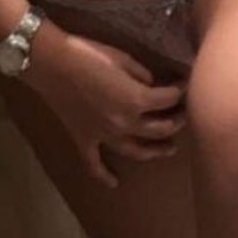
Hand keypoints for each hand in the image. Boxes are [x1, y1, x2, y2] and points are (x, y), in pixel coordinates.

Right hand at [29, 30, 189, 186]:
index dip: (181, 90)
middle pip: (160, 128)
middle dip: (176, 121)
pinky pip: (95, 164)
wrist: (51, 63)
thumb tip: (152, 85)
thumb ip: (142, 75)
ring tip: (170, 148)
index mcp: (137, 100)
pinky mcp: (85, 140)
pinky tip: (115, 183)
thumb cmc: (89, 54)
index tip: (185, 84)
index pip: (169, 99)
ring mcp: (104, 136)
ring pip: (136, 151)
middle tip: (183, 113)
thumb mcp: (123, 58)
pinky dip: (104, 176)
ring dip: (156, 151)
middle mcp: (125, 123)